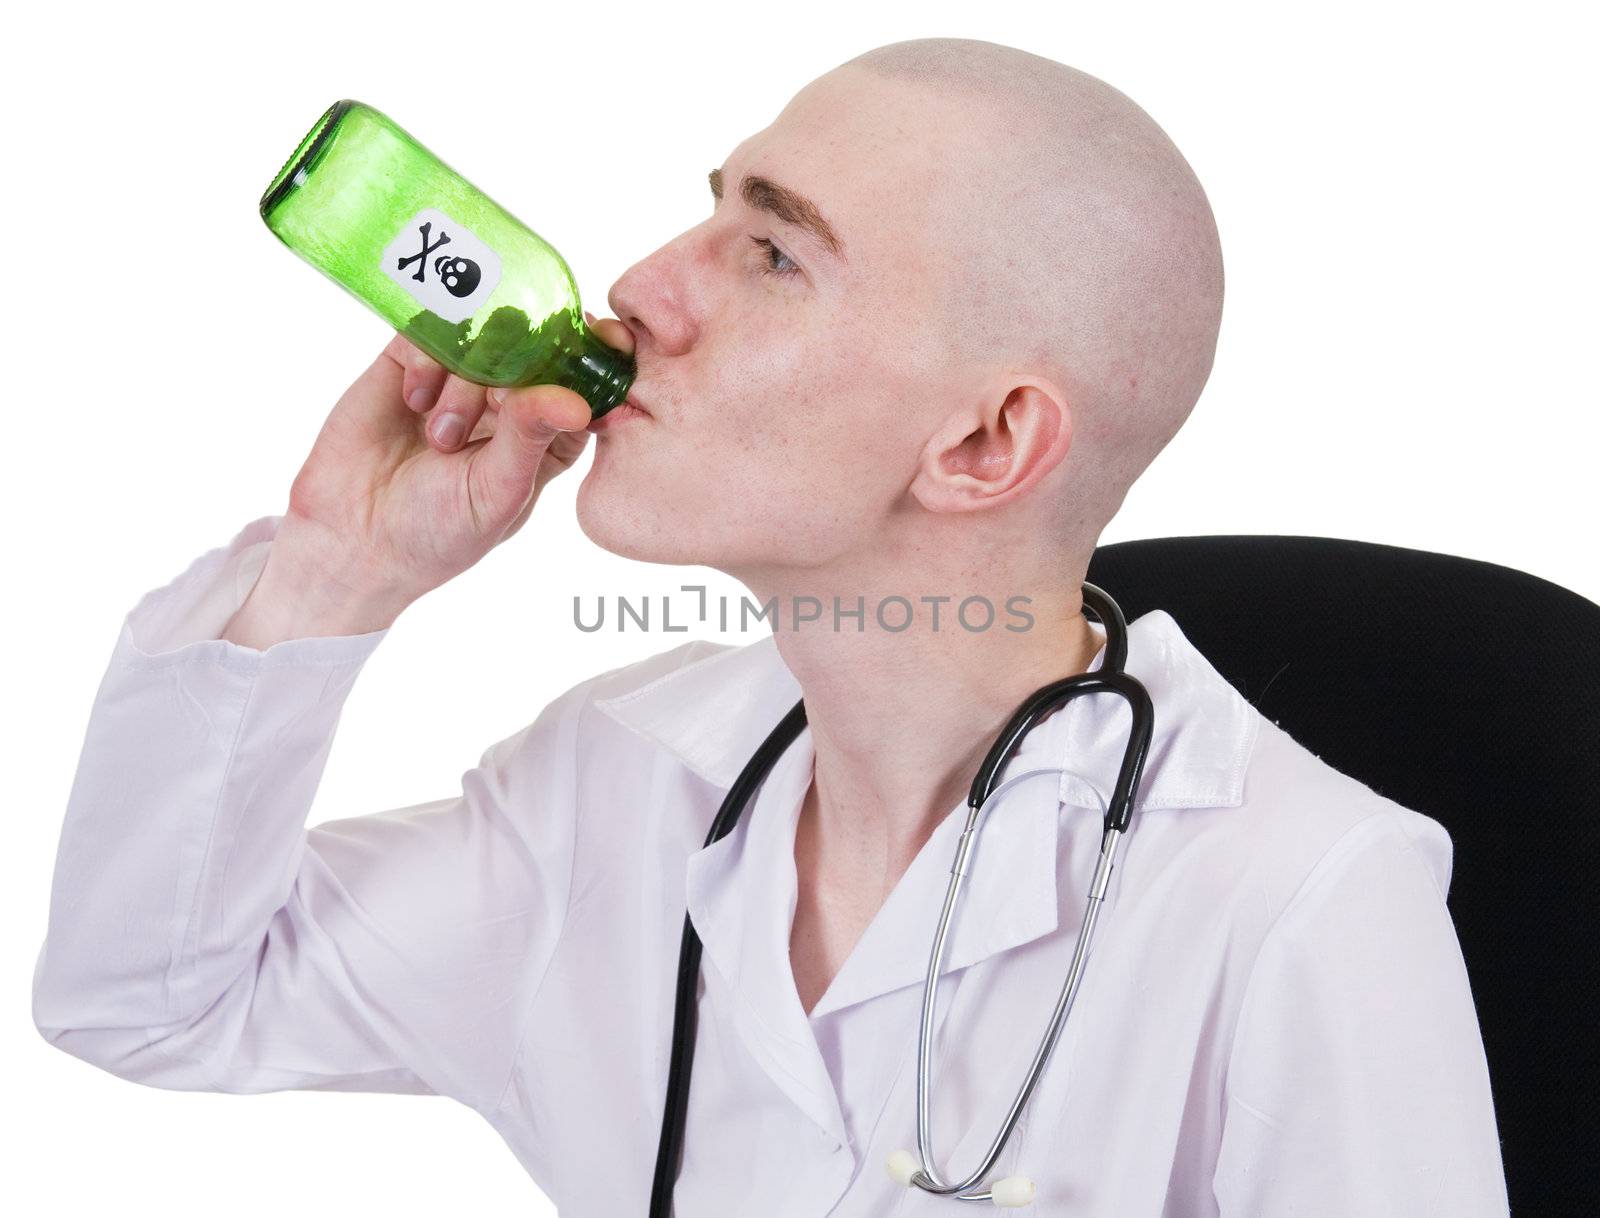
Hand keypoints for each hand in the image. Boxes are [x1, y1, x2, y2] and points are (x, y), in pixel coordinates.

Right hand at [264, 311, 635, 620]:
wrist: (352, 535)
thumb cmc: (437, 531)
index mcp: (547, 438)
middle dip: (521, 366)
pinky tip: (413, 402)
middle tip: (497, 401)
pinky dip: (429, 362)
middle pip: (537, 349)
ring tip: (441, 438)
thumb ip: (531, 439)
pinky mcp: (413, 363)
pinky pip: (433, 331)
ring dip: (466, 383)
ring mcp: (461, 380)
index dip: (598, 357)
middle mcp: (510, 403)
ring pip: (486, 338)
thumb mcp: (495, 492)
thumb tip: (578, 400)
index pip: (586, 384)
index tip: (606, 337)